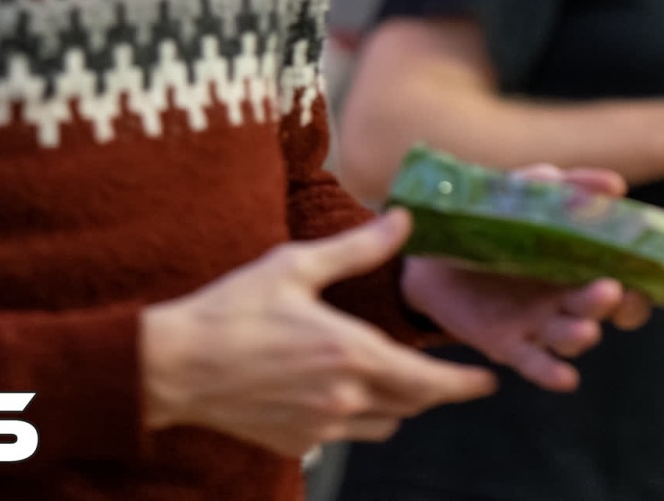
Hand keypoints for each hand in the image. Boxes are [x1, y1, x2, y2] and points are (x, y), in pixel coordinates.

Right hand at [141, 210, 495, 456]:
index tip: (488, 381)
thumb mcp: (295, 266)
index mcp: (349, 353)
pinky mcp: (298, 443)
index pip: (428, 382)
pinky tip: (335, 389)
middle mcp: (343, 398)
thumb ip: (357, 249)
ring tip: (389, 377)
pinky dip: (355, 416)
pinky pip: (346, 436)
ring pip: (385, 425)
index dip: (464, 384)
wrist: (175, 366)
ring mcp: (321, 427)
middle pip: (412, 406)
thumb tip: (402, 221)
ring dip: (396, 405)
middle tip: (444, 375)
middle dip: (433, 390)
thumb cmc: (232, 310)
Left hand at [400, 162, 652, 390]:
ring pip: (572, 336)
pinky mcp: (509, 345)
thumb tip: (612, 185)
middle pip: (603, 308)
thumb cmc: (492, 225)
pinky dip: (552, 372)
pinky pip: (536, 364)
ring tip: (586, 328)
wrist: (432, 254)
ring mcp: (540, 324)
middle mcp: (567, 300)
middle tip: (613, 291)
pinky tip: (565, 377)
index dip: (641, 282)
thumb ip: (562, 189)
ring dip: (582, 333)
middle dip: (614, 305)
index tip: (648, 273)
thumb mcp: (524, 197)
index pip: (626, 281)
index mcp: (579, 265)